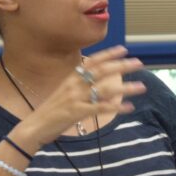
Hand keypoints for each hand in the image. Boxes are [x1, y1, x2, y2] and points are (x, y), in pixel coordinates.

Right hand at [24, 46, 145, 144]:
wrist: (34, 126)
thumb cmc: (50, 111)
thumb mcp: (64, 93)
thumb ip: (79, 87)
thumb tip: (97, 84)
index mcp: (71, 78)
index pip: (92, 61)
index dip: (109, 54)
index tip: (124, 49)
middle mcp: (74, 85)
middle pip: (102, 71)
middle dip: (121, 66)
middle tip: (138, 63)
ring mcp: (75, 98)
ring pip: (105, 89)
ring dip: (125, 88)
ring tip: (141, 87)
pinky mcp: (77, 112)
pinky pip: (100, 108)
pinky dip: (116, 107)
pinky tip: (129, 107)